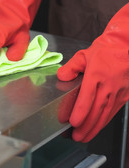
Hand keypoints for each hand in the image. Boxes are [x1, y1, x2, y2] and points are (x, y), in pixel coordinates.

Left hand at [57, 2, 128, 141]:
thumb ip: (70, 68)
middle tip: (76, 137)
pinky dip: (104, 121)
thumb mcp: (83, 55)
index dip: (80, 112)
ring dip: (95, 127)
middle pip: (96, 110)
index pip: (87, 97)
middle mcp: (108, 85)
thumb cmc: (104, 51)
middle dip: (86, 126)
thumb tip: (61, 77)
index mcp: (96, 75)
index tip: (73, 122)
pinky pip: (113, 111)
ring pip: (106, 114)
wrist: (126, 47)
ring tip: (84, 137)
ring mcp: (118, 91)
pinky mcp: (124, 95)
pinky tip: (97, 127)